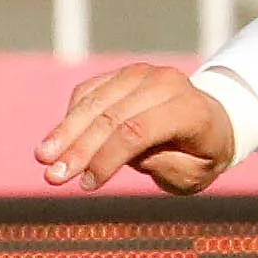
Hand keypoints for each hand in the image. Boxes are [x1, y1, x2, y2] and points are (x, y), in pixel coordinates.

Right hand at [37, 63, 238, 192]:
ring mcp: (144, 73)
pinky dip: (72, 115)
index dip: (106, 158)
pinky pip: (91, 92)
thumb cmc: (202, 156)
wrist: (214, 120)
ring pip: (96, 101)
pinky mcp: (126, 73)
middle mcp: (167, 84)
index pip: (138, 132)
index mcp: (190, 111)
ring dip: (66, 130)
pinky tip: (58, 141)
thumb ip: (162, 165)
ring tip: (43, 159)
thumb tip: (116, 155)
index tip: (86, 184)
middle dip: (79, 148)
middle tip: (52, 177)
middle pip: (112, 116)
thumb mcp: (193, 174)